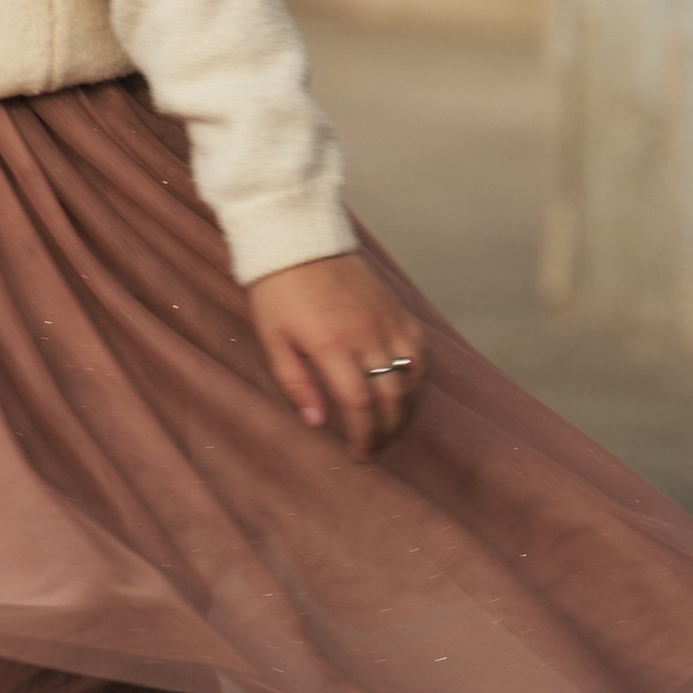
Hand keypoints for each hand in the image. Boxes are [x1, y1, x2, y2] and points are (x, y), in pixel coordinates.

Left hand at [245, 253, 426, 459]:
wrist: (300, 238)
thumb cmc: (278, 290)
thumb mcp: (272, 338)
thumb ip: (294, 382)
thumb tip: (317, 422)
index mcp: (331, 344)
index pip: (360, 404)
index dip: (364, 435)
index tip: (359, 455)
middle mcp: (366, 334)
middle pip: (392, 397)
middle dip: (388, 431)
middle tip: (376, 450)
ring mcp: (387, 321)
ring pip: (413, 377)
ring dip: (408, 410)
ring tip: (393, 429)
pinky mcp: (398, 310)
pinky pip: (420, 352)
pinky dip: (419, 378)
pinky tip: (408, 393)